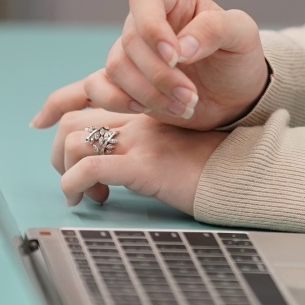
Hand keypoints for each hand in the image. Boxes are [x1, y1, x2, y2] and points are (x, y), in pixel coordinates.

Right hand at [31, 0, 268, 131]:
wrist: (238, 93)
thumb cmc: (241, 56)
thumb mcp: (242, 35)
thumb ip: (214, 30)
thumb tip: (182, 47)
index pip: (145, 1)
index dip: (154, 29)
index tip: (178, 56)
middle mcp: (145, 23)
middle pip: (128, 45)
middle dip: (159, 77)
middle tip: (190, 97)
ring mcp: (130, 56)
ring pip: (114, 73)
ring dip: (145, 96)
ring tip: (183, 108)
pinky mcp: (124, 87)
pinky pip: (91, 92)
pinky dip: (90, 104)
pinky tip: (72, 118)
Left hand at [46, 108, 224, 210]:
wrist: (244, 173)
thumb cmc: (216, 167)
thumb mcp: (178, 149)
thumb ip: (151, 148)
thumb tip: (119, 172)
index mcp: (146, 113)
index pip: (91, 103)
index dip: (63, 123)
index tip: (64, 153)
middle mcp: (138, 121)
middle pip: (72, 120)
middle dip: (59, 154)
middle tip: (72, 179)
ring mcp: (140, 141)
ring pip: (74, 141)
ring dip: (66, 173)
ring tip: (83, 196)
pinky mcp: (143, 165)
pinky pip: (90, 168)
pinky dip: (74, 186)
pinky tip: (87, 200)